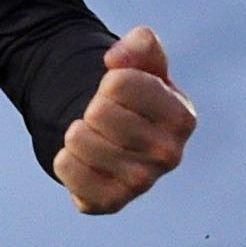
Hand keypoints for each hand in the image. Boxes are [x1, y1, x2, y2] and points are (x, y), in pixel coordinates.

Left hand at [53, 26, 196, 213]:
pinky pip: (66, 171)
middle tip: (102, 117)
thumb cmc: (131, 96)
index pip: (120, 83)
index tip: (118, 92)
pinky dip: (64, 160)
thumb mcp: (142, 62)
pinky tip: (82, 160)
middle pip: (98, 112)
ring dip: (75, 133)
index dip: (109, 81)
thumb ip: (140, 44)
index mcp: (181, 117)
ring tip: (93, 136)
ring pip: (79, 141)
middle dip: (91, 107)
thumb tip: (116, 59)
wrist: (111, 137)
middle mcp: (168, 155)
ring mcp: (141, 182)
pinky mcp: (111, 201)